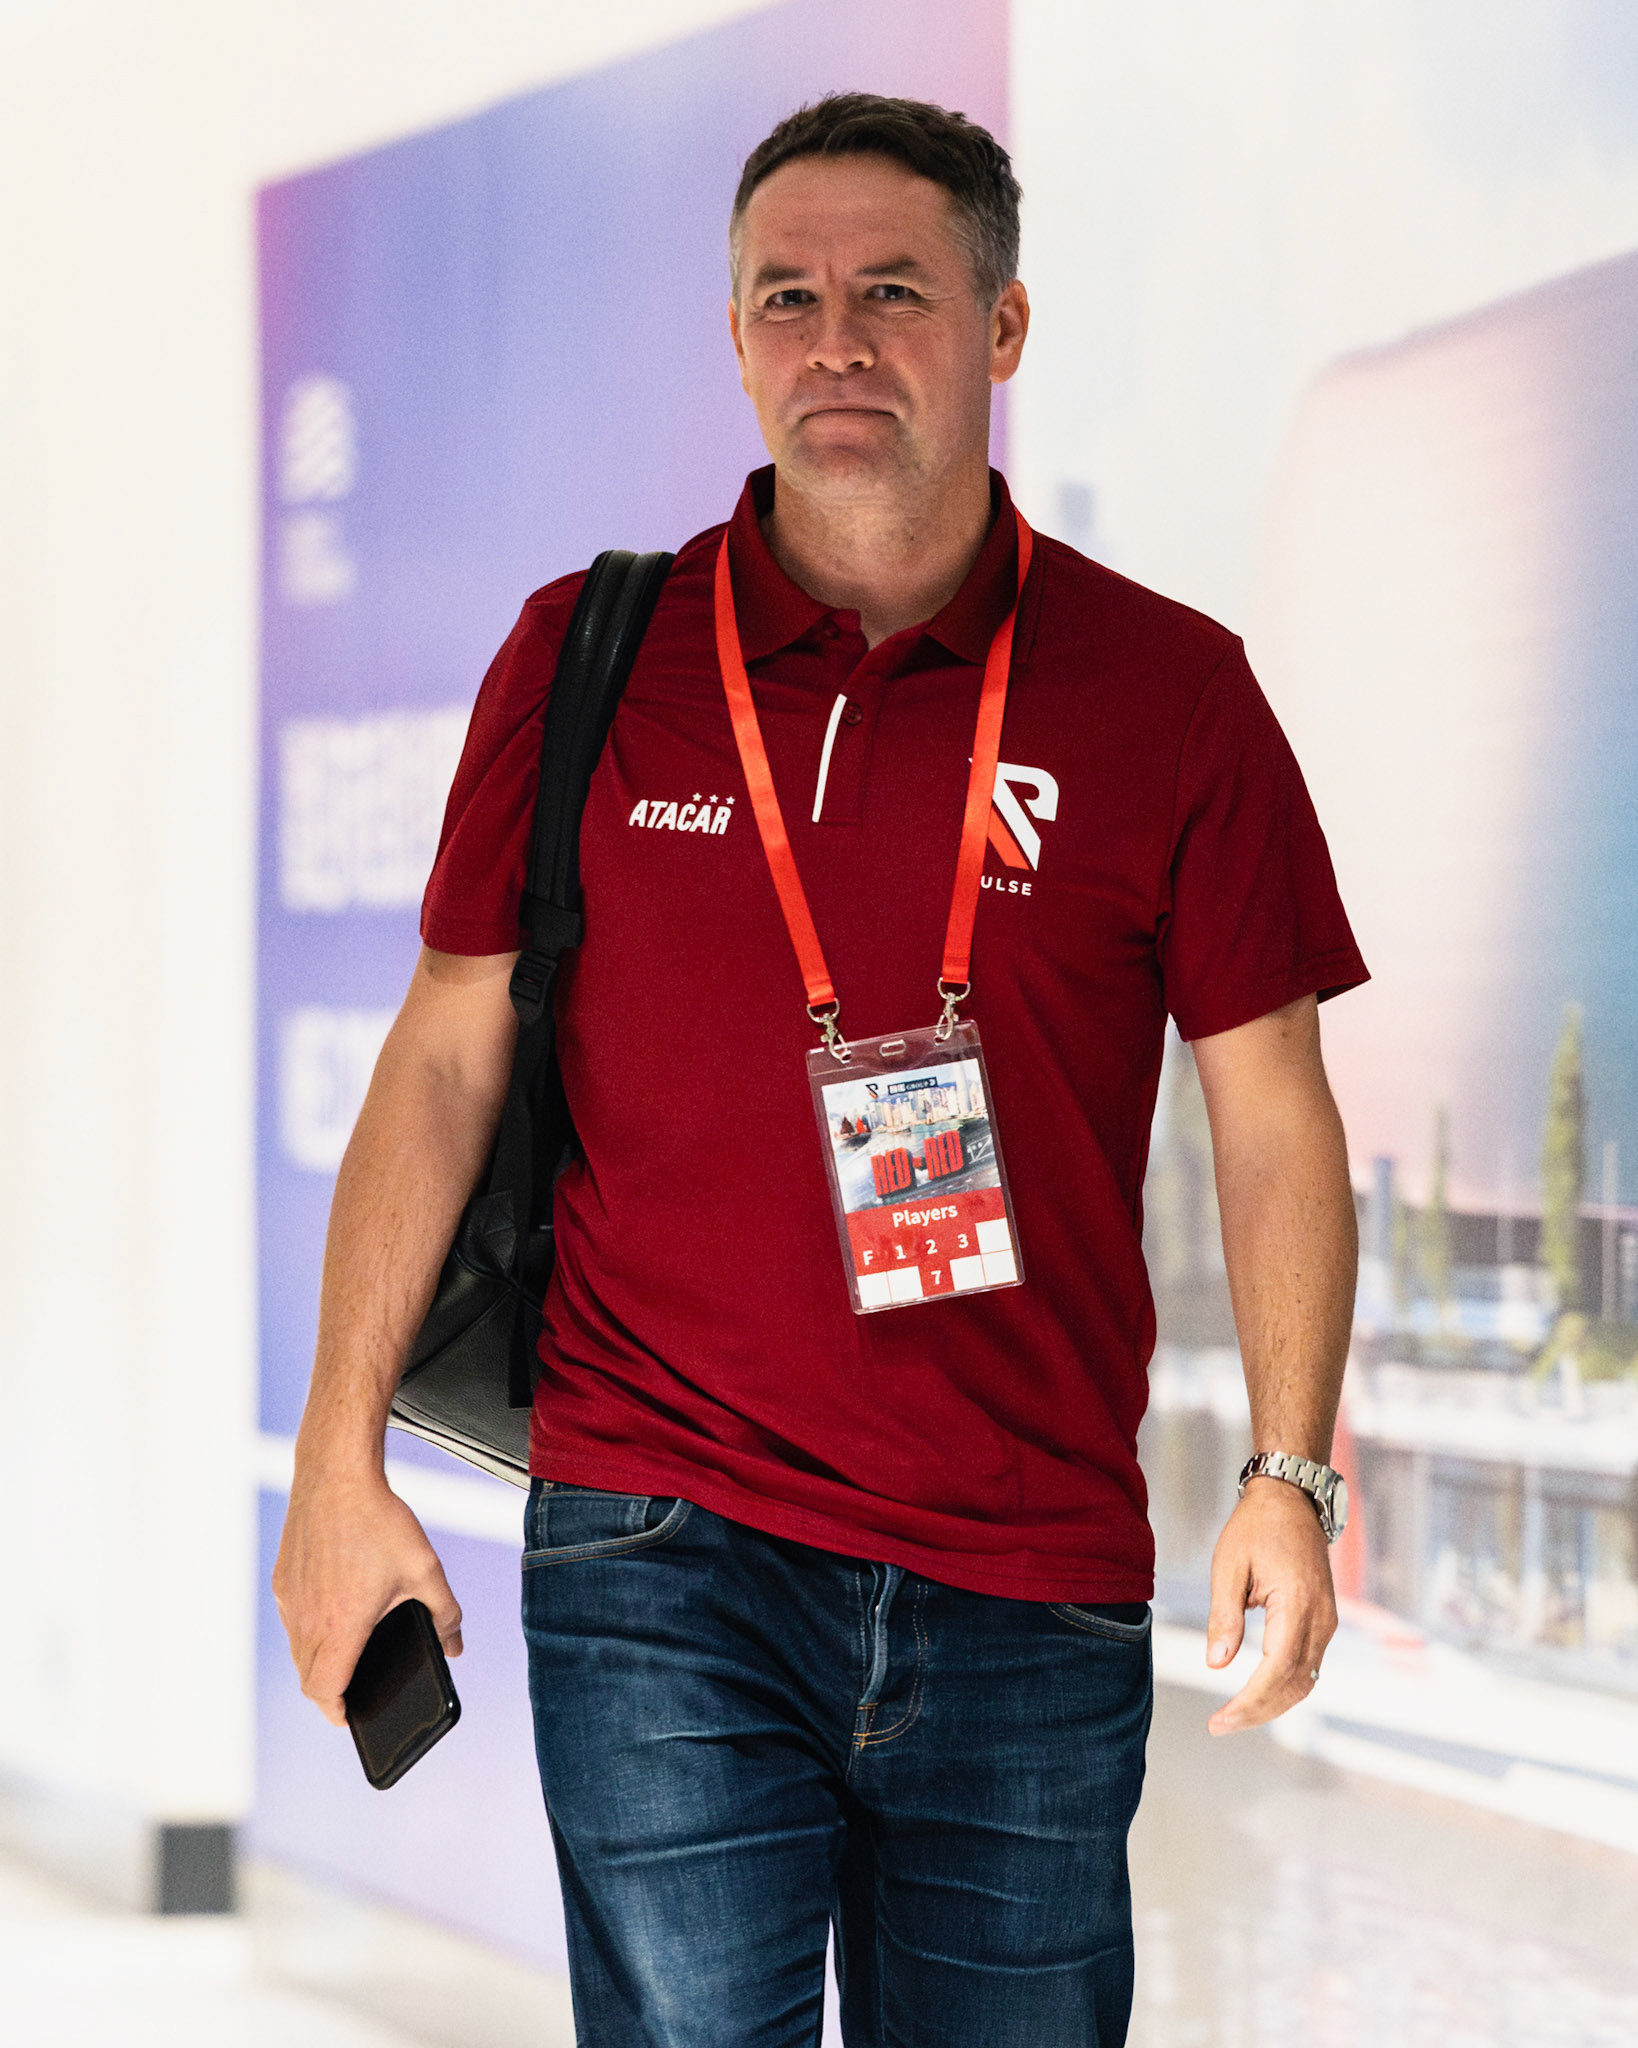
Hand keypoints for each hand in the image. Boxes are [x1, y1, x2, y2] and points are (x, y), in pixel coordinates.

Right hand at [273, 1468, 462, 1727]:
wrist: (336, 1475)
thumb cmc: (381, 1522)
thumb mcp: (425, 1571)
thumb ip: (445, 1615)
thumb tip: (455, 1647)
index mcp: (341, 1626)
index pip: (325, 1691)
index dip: (337, 1712)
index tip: (351, 1718)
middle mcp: (307, 1619)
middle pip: (309, 1676)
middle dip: (329, 1691)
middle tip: (353, 1692)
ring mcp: (290, 1598)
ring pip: (297, 1649)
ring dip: (317, 1661)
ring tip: (347, 1657)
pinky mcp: (282, 1578)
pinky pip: (292, 1619)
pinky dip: (308, 1630)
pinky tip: (334, 1613)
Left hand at [1204, 1477, 1335, 1734]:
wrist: (1292, 1499)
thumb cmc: (1256, 1527)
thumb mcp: (1229, 1566)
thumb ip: (1225, 1617)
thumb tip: (1216, 1664)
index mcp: (1298, 1604)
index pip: (1276, 1671)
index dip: (1249, 1703)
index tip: (1220, 1720)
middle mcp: (1321, 1619)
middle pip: (1296, 1685)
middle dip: (1258, 1712)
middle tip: (1220, 1725)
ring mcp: (1328, 1621)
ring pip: (1307, 1681)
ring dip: (1273, 1704)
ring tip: (1234, 1716)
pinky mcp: (1325, 1620)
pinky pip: (1309, 1665)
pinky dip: (1284, 1686)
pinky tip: (1257, 1693)